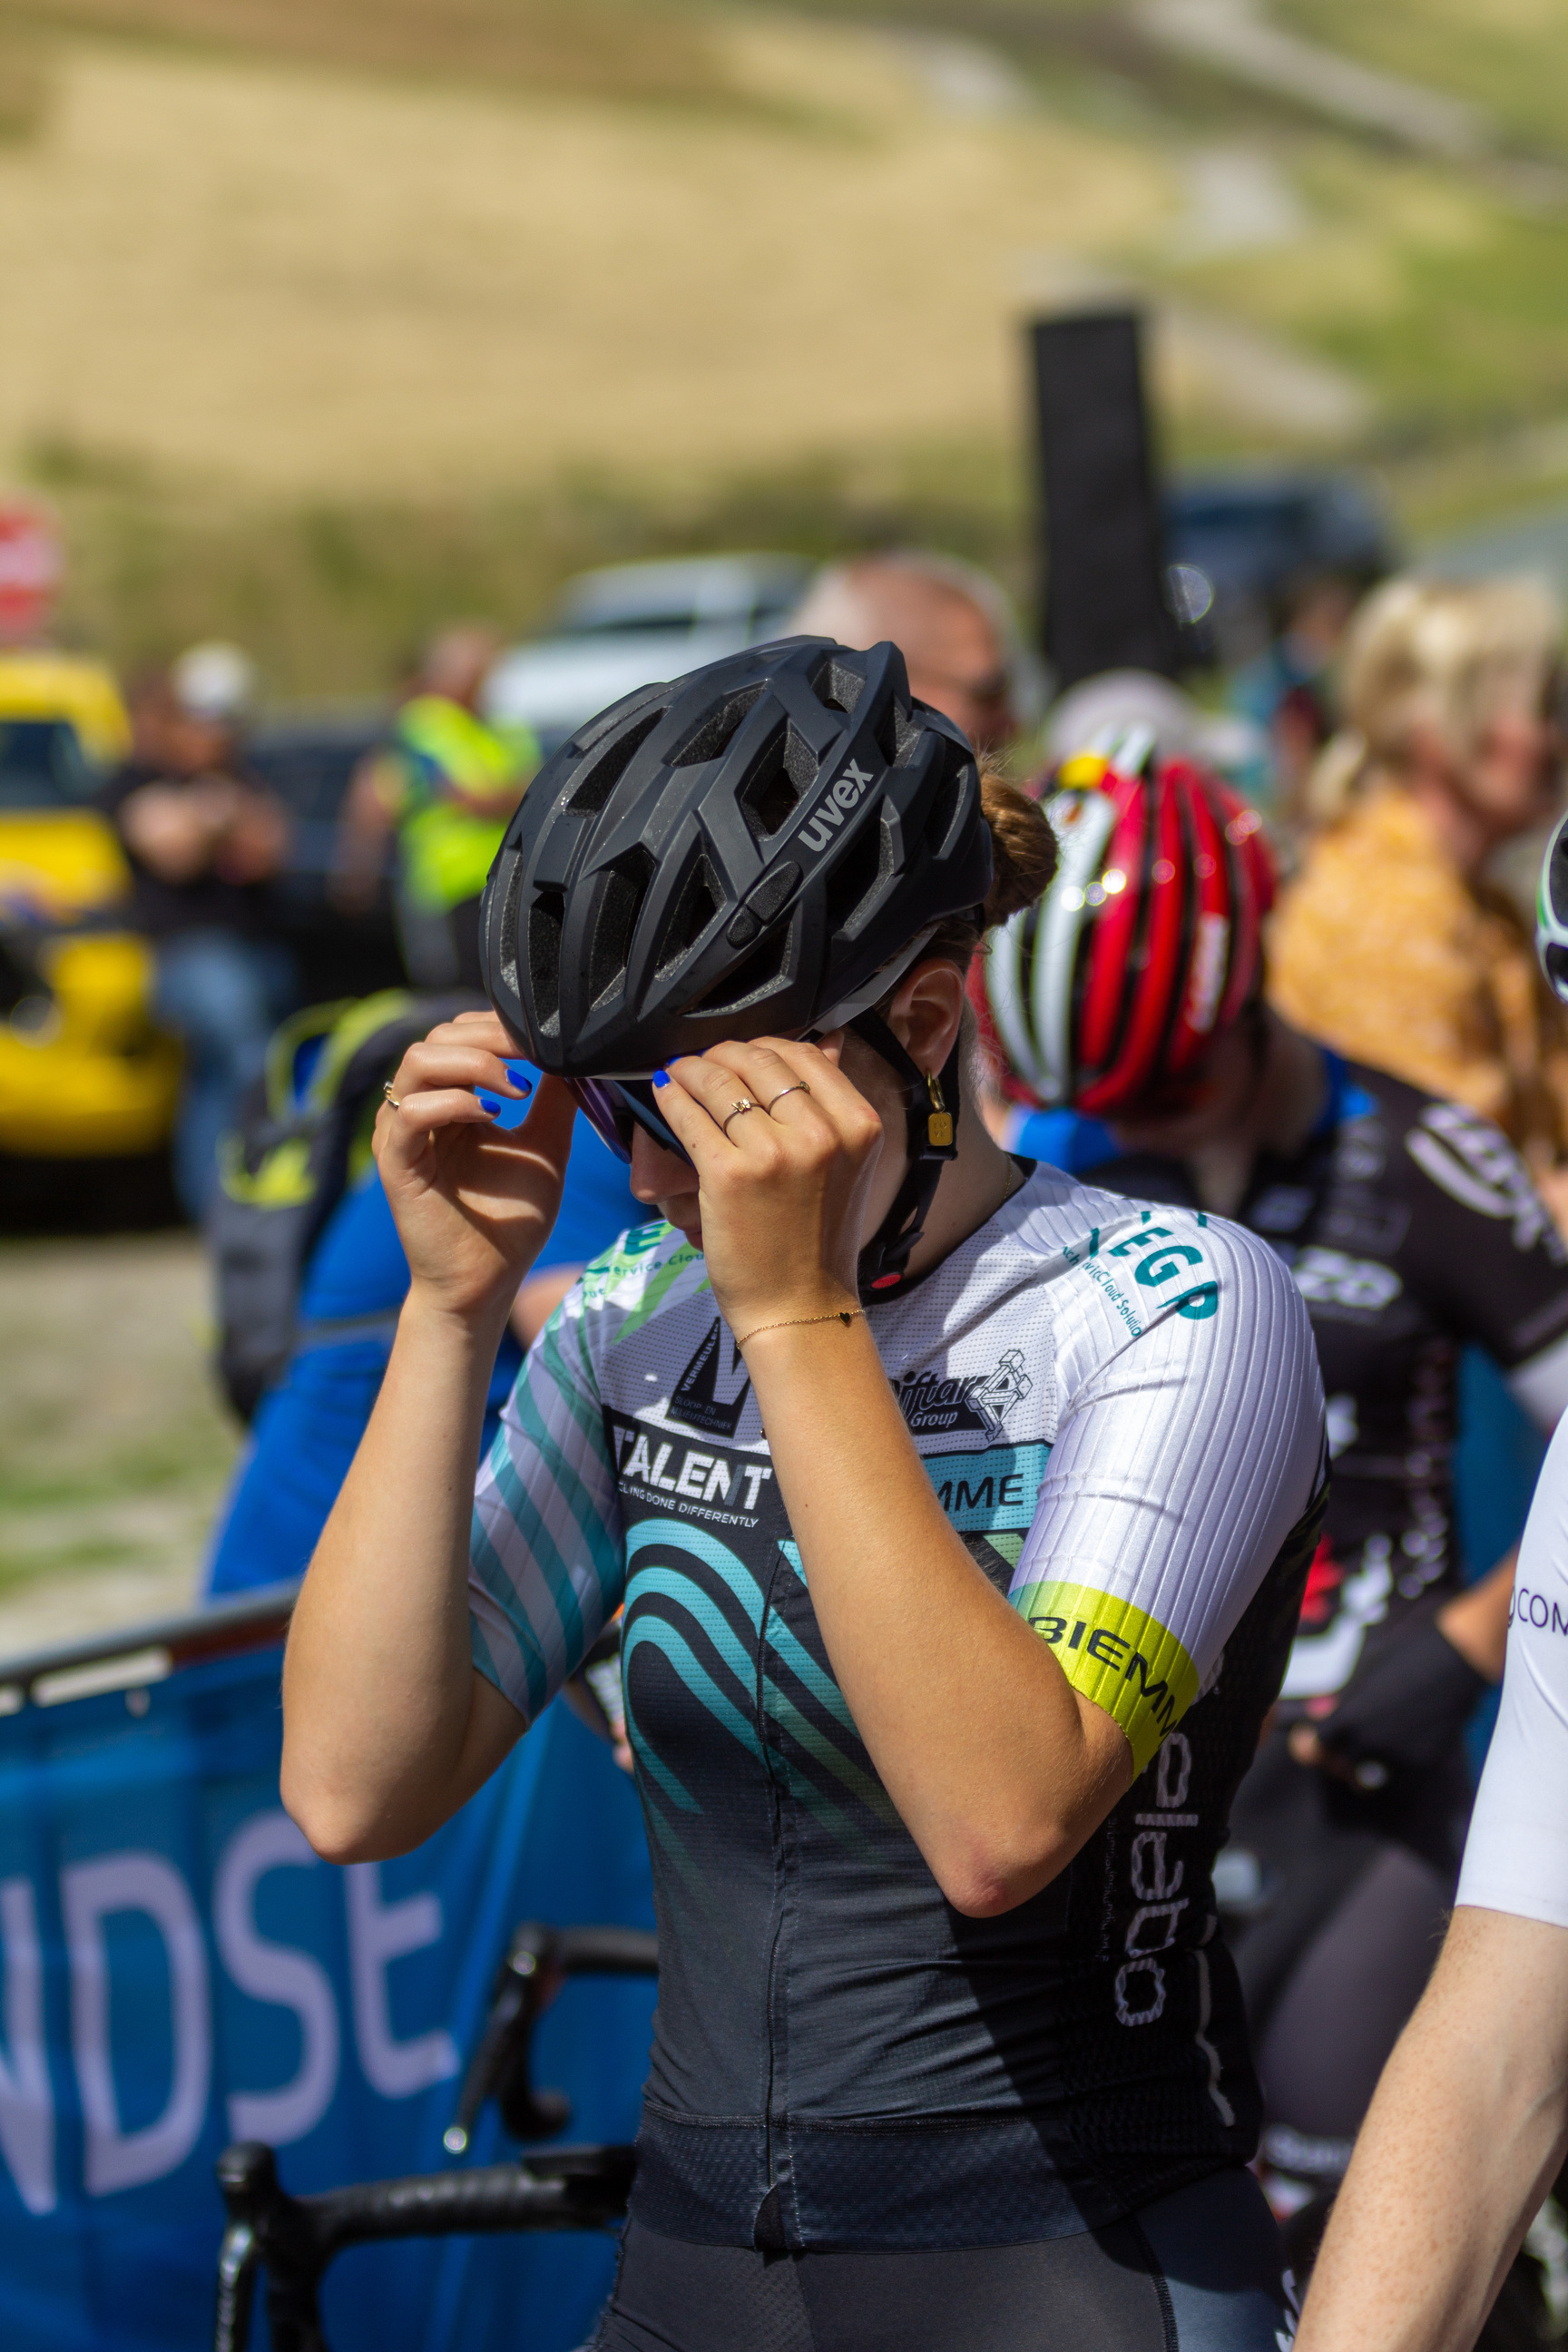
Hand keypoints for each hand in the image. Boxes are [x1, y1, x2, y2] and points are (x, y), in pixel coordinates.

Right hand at [374, 1011, 575, 1328]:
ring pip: (419, 1061)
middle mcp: (419, 1108)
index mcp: (449, 1099)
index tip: (546, 1040)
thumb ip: (553, 1099)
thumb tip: (572, 1052)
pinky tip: (492, 1115)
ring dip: (474, 1062)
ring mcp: (402, 1134)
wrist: (487, 1283)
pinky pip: (411, 1113)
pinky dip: (453, 1102)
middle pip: (438, 1037)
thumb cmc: (511, 1221)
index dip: (500, 1026)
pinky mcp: (397, 1164)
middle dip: (492, 1037)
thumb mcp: (545, 1147)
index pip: (460, 1034)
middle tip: (535, 1056)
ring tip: (517, 1087)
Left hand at [653, 1036, 884, 1335]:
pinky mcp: (729, 1175)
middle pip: (761, 1061)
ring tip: (680, 1073)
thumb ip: (834, 1108)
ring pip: (722, 1082)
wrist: (801, 1305)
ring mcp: (775, 1154)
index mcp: (859, 1126)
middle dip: (724, 1053)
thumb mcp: (848, 1165)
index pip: (805, 1056)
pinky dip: (673, 1097)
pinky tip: (665, 1092)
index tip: (740, 1054)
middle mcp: (823, 1134)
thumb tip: (827, 1043)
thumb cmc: (819, 1240)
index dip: (764, 1047)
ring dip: (693, 1069)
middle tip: (703, 1060)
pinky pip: (691, 1116)